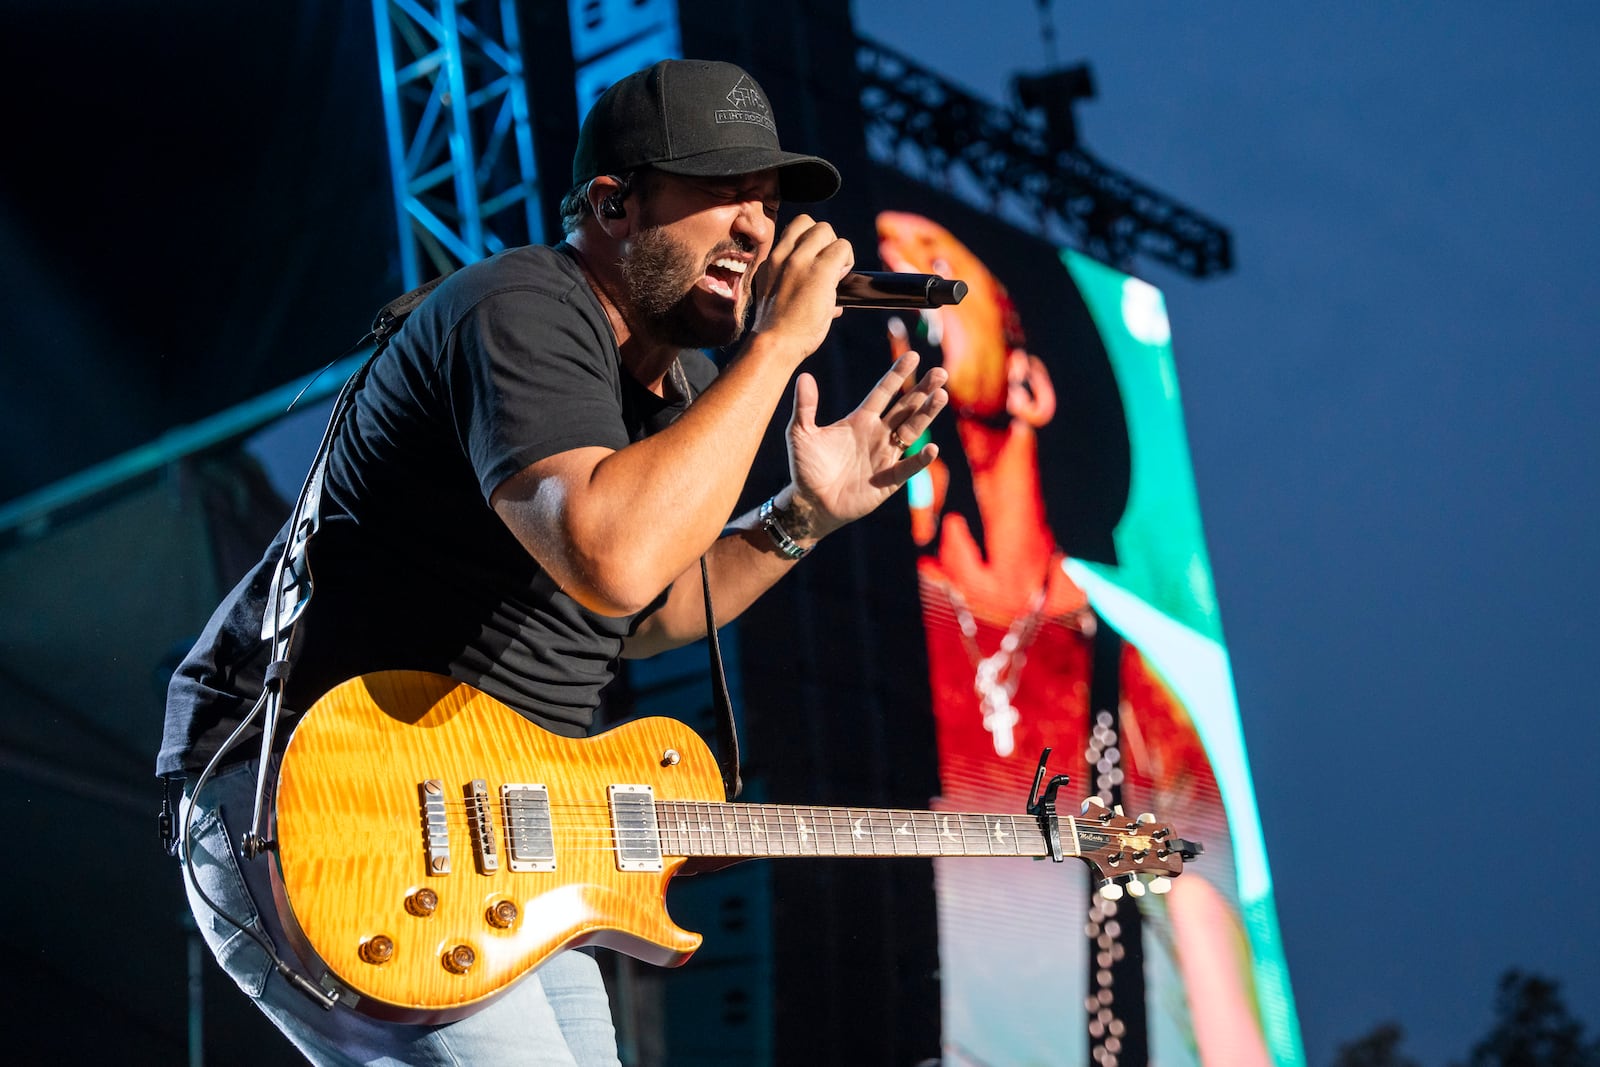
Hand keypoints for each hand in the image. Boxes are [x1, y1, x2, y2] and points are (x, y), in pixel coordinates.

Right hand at [747, 214, 852, 358]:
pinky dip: (847, 259)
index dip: (808, 244)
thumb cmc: (778, 333)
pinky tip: (841, 279)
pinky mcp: (819, 270)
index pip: (791, 233)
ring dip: (835, 248)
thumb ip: (795, 290)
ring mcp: (799, 260)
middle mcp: (781, 256)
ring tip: (835, 272)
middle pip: (807, 222)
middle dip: (823, 240)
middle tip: (827, 266)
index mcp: (769, 264)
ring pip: (824, 228)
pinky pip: (842, 247)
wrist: (775, 344)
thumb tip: (831, 303)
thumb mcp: (776, 301)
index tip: (813, 266)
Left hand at [782, 352, 948, 539]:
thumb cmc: (805, 468)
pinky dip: (919, 459)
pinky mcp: (888, 480)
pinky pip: (907, 467)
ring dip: (926, 415)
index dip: (897, 374)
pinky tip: (931, 448)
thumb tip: (804, 376)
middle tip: (940, 372)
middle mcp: (878, 434)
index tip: (913, 355)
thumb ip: (805, 406)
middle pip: (905, 408)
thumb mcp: (800, 433)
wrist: (809, 502)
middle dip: (922, 390)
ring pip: (911, 431)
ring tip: (940, 396)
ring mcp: (885, 456)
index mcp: (860, 420)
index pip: (883, 392)